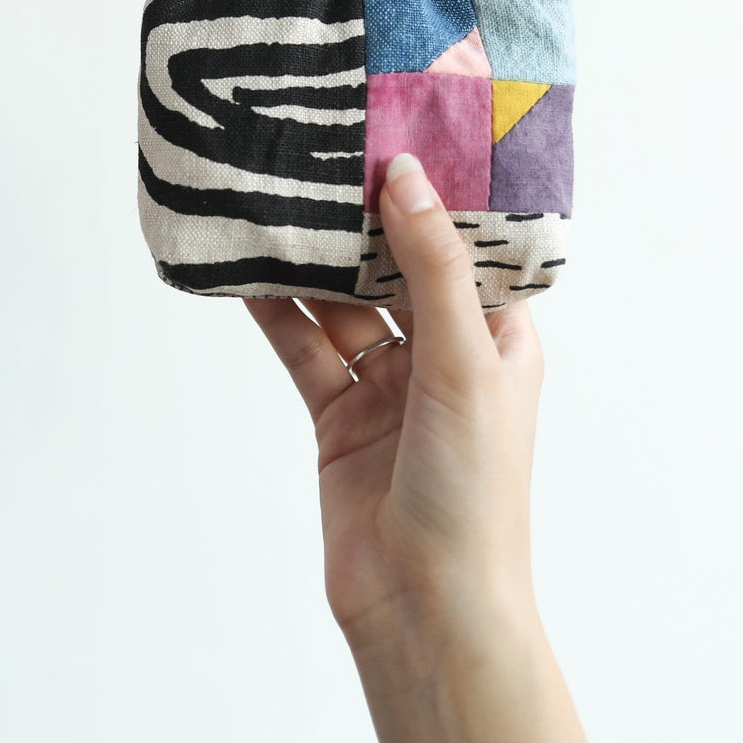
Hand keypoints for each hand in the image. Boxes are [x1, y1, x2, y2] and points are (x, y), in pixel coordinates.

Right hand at [246, 150, 541, 635]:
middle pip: (392, 270)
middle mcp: (442, 356)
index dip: (431, 196)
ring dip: (309, 265)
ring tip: (272, 205)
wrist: (424, 605)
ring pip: (340, 306)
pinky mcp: (337, 416)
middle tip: (318, 160)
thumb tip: (405, 176)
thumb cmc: (474, 489)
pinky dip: (275, 314)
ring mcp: (386, 387)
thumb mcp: (463, 361)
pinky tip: (246, 277)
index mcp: (496, 339)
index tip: (391, 137)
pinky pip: (303, 349)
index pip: (464, 248)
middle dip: (358, 223)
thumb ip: (430, 267)